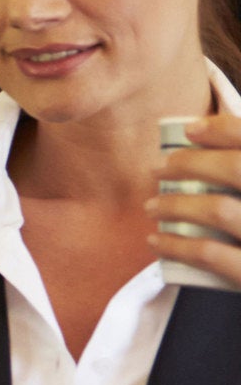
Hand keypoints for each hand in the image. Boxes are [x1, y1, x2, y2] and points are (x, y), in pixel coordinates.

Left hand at [148, 113, 240, 283]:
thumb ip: (240, 175)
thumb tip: (212, 141)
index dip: (225, 129)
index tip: (191, 130)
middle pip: (239, 169)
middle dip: (191, 163)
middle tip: (159, 169)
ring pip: (219, 210)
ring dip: (176, 204)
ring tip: (153, 205)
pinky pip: (211, 255)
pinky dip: (176, 245)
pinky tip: (156, 240)